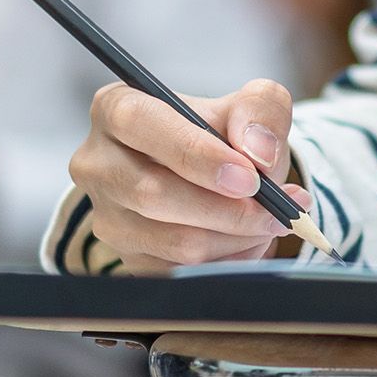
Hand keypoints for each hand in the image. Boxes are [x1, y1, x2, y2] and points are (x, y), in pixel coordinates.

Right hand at [69, 79, 312, 273]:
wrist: (217, 177)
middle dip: (227, 209)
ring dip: (236, 238)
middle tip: (277, 211)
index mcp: (115, 109)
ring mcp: (106, 217)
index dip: (195, 153)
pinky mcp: (127, 259)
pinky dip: (229, 261)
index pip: (139, 124)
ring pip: (173, 241)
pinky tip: (249, 240)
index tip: (248, 177)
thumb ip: (261, 110)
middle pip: (152, 194)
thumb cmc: (225, 134)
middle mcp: (98, 164)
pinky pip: (183, 272)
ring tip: (270, 222)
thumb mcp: (249, 105)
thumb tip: (259, 154)